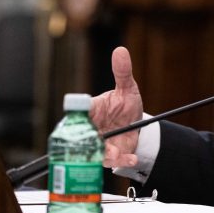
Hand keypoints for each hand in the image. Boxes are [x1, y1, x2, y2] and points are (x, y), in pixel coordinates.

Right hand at [90, 46, 143, 167]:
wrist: (137, 125)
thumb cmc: (126, 105)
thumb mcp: (128, 88)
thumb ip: (123, 72)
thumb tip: (120, 51)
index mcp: (91, 109)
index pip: (78, 111)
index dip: (76, 114)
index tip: (83, 115)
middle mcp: (90, 128)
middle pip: (80, 136)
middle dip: (86, 140)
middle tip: (96, 140)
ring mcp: (98, 143)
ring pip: (93, 152)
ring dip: (104, 154)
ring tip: (115, 153)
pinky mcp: (108, 156)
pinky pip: (109, 162)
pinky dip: (120, 161)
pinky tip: (131, 158)